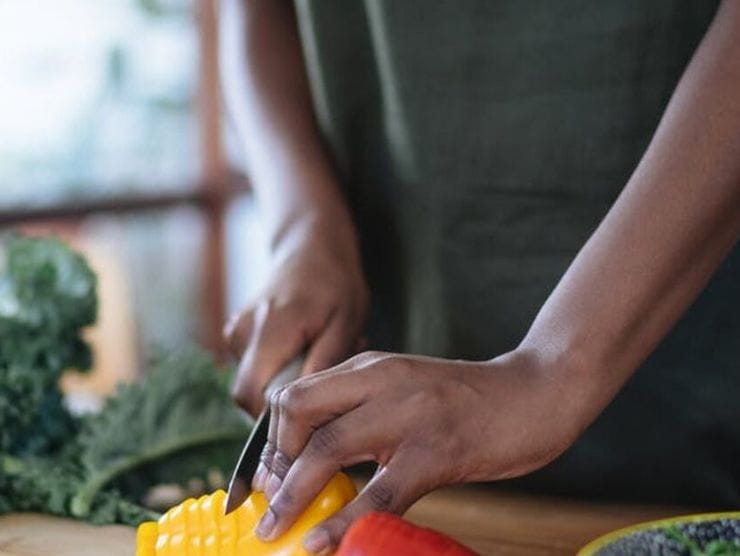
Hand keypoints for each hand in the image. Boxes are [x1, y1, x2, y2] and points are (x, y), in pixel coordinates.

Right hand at [224, 222, 368, 414]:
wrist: (310, 246)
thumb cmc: (334, 283)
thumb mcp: (345, 322)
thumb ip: (323, 362)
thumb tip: (304, 405)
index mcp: (270, 329)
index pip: (252, 396)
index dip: (277, 417)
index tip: (315, 410)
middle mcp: (243, 332)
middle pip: (249, 395)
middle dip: (286, 399)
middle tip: (324, 376)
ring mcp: (235, 332)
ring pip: (255, 382)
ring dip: (287, 380)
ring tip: (320, 353)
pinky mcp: (236, 334)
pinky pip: (256, 368)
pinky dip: (281, 367)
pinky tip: (306, 347)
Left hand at [252, 349, 587, 553]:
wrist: (533, 393)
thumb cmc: (465, 399)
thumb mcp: (405, 389)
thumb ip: (364, 410)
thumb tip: (319, 458)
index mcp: (369, 368)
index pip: (295, 395)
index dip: (270, 440)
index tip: (266, 477)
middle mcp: (380, 381)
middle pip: (297, 412)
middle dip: (273, 464)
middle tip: (271, 504)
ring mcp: (407, 414)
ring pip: (327, 449)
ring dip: (292, 496)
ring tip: (275, 531)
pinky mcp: (436, 451)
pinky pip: (377, 494)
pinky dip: (343, 523)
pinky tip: (322, 544)